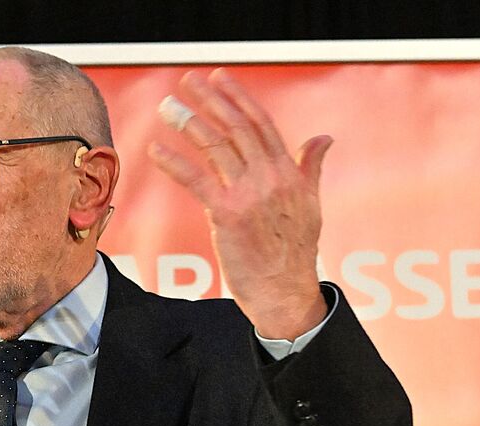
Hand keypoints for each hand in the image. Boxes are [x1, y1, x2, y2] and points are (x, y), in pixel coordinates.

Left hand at [148, 69, 330, 339]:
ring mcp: (250, 195)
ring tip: (168, 105)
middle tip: (186, 80)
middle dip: (210, 100)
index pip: (261, 124)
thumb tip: (324, 137)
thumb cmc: (293, 254)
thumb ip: (310, 168)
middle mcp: (271, 178)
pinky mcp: (228, 215)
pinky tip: (156, 148)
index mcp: (289, 173)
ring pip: (216, 147)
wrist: (285, 293)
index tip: (218, 78)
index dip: (237, 98)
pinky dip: (175, 163)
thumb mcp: (310, 205)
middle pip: (236, 128)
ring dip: (189, 122)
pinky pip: (197, 181)